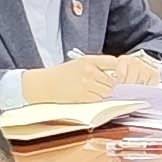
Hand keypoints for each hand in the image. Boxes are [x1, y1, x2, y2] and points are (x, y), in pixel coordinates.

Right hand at [19, 53, 138, 106]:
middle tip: (109, 89)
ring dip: (107, 94)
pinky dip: (99, 101)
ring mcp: (87, 84)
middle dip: (113, 85)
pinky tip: (92, 99)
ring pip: (108, 91)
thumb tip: (116, 75)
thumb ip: (96, 67)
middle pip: (113, 80)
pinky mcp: (84, 97)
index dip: (117, 70)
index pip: (113, 62)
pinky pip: (100, 100)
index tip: (117, 75)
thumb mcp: (79, 64)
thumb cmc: (62, 75)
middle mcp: (89, 71)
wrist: (44, 85)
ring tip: (98, 93)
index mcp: (89, 60)